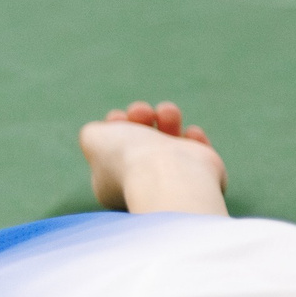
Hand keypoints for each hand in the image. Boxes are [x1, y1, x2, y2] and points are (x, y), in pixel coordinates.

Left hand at [77, 100, 228, 215]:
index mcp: (112, 183)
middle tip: (140, 112)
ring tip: (166, 113)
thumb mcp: (94, 139)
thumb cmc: (128, 158)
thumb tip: (110, 131)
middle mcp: (142, 183)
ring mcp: (173, 179)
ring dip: (168, 118)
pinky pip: (199, 152)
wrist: (167, 174)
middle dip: (140, 117)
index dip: (115, 127)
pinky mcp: (202, 176)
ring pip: (171, 141)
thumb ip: (94, 133)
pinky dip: (194, 137)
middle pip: (142, 142)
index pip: (113, 152)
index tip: (117, 116)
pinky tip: (190, 134)